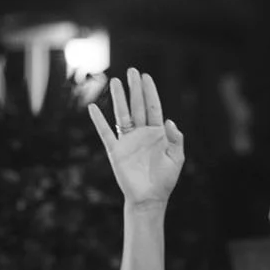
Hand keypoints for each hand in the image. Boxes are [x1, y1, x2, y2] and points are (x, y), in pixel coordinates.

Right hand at [86, 68, 184, 206]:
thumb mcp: (176, 158)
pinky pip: (106, 133)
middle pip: (137, 106)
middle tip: (132, 71)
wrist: (150, 199)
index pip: (153, 108)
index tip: (146, 76)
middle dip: (135, 89)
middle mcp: (141, 134)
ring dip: (119, 98)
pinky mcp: (115, 151)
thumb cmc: (164, 180)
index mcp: (156, 134)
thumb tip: (168, 120)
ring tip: (115, 81)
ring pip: (122, 115)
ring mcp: (127, 141)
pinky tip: (93, 108)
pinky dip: (99, 121)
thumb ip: (176, 139)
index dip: (150, 92)